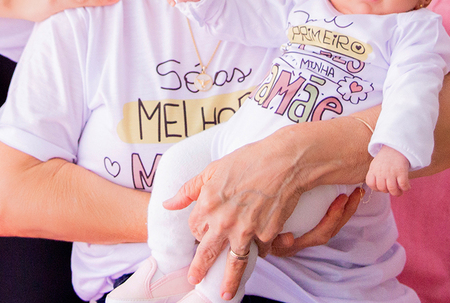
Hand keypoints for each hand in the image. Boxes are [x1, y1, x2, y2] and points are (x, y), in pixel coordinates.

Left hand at [162, 138, 357, 298]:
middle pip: (208, 253)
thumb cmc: (248, 160)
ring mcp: (246, 230)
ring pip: (234, 263)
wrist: (282, 161)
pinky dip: (260, 250)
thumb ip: (188, 190)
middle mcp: (223, 222)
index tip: (204, 233)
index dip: (199, 231)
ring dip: (229, 281)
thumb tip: (167, 204)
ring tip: (224, 294)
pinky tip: (261, 249)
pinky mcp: (267, 234)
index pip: (195, 229)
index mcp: (207, 204)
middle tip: (195, 279)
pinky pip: (261, 249)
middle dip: (200, 269)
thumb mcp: (212, 170)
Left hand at [366, 146, 410, 195]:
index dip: (376, 188)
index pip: (370, 183)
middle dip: (387, 191)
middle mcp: (381, 171)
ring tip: (399, 192)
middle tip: (392, 188)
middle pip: (382, 188)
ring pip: (392, 189)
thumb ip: (375, 175)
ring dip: (397, 193)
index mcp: (374, 169)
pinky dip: (406, 188)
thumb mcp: (376, 164)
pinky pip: (403, 185)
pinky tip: (407, 186)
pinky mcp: (401, 171)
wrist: (396, 146)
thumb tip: (379, 189)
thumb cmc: (386, 158)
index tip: (382, 187)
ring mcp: (391, 172)